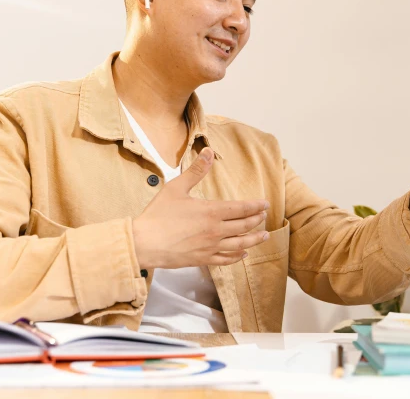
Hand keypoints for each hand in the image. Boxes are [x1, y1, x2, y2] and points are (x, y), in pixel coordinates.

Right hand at [132, 147, 269, 268]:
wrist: (144, 243)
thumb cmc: (158, 215)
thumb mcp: (176, 188)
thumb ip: (196, 171)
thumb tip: (208, 151)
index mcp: (211, 212)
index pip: (241, 208)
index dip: (255, 206)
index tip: (265, 204)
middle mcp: (215, 230)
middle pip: (244, 226)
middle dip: (257, 220)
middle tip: (264, 216)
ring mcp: (210, 247)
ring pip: (240, 244)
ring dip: (254, 239)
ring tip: (264, 235)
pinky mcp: (203, 259)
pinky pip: (226, 260)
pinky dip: (237, 257)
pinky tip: (243, 254)